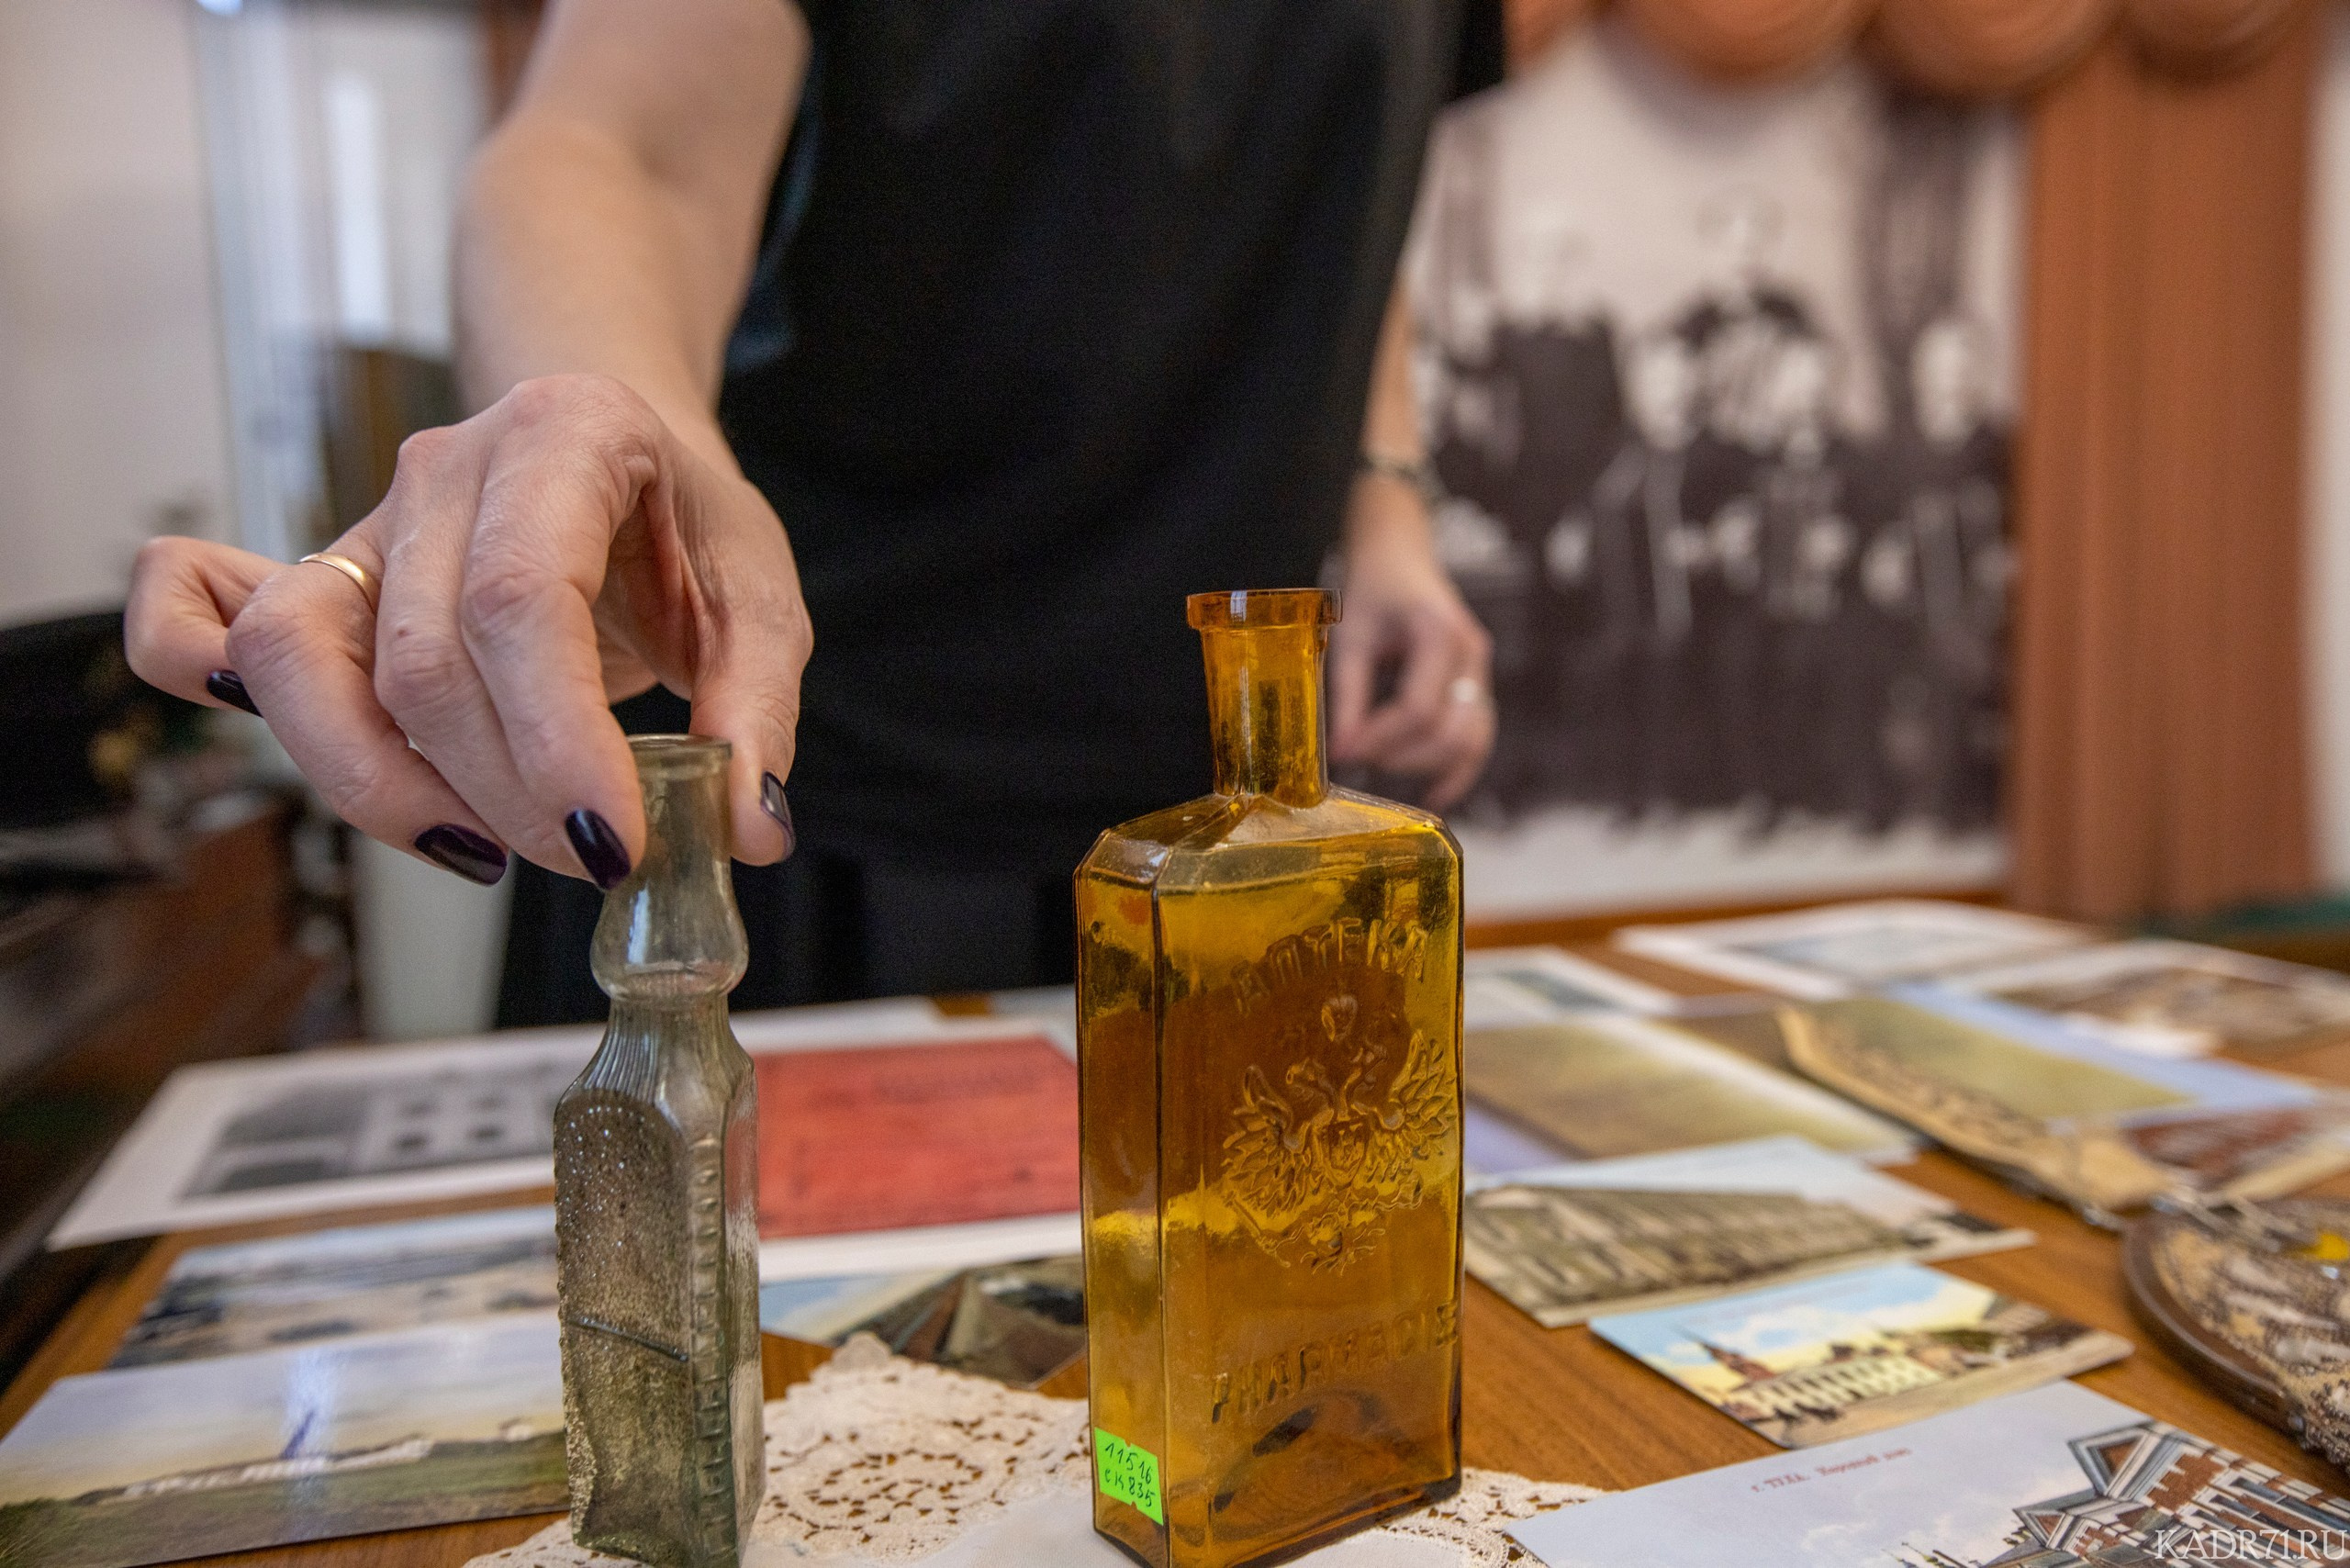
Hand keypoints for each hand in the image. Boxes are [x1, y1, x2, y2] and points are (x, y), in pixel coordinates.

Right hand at [125, 374, 808, 886]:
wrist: (614, 444)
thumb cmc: (680, 518)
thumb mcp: (757, 594)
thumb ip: (758, 704)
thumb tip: (749, 825)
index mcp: (564, 434)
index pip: (523, 602)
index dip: (559, 743)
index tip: (612, 845)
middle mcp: (441, 468)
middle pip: (423, 661)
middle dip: (506, 794)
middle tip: (590, 856)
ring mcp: (363, 521)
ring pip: (302, 664)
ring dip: (386, 789)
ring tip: (491, 847)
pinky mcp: (314, 580)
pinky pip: (199, 618)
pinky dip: (203, 679)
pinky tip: (320, 756)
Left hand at [1328, 475, 1494, 811]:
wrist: (1400, 556)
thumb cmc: (1372, 589)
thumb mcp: (1351, 636)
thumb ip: (1347, 695)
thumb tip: (1341, 751)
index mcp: (1440, 633)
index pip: (1418, 707)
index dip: (1381, 738)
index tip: (1343, 752)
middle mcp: (1472, 654)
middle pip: (1450, 732)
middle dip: (1402, 757)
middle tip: (1359, 757)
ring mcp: (1482, 671)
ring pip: (1472, 741)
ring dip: (1429, 767)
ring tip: (1386, 772)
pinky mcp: (1478, 685)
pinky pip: (1478, 737)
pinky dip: (1460, 769)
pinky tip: (1436, 796)